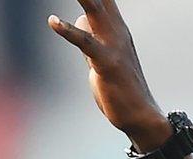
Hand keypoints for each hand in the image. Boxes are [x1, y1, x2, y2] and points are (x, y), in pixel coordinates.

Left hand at [48, 1, 171, 149]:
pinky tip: (52, 22)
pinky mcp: (106, 63)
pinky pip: (85, 43)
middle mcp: (116, 30)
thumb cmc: (119, 86)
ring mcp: (113, 45)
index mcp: (115, 27)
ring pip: (94, 11)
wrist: (140, 115)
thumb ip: (89, 36)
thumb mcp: (99, 57)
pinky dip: (67, 32)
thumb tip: (76, 23)